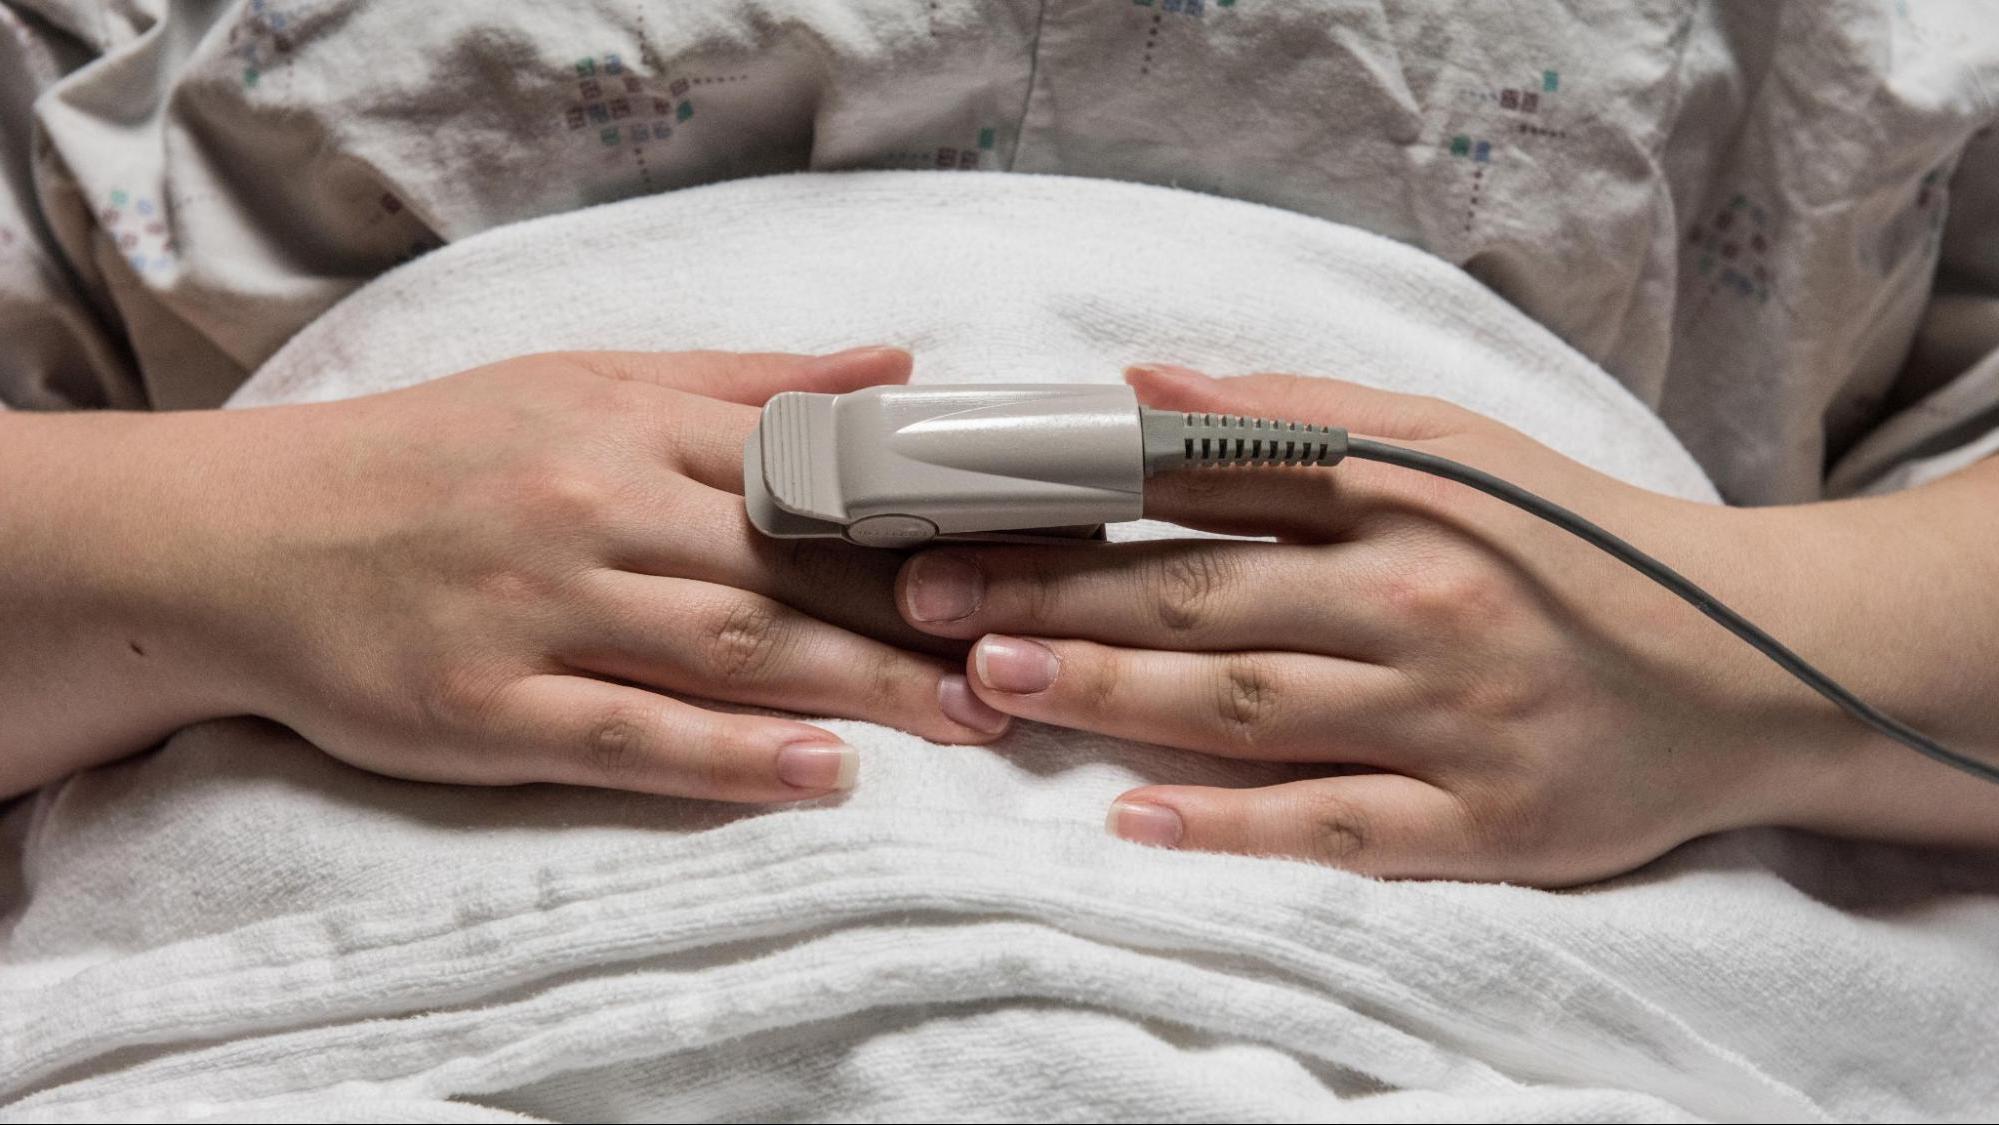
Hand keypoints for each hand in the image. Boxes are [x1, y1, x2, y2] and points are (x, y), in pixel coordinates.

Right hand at [161, 348, 1007, 802]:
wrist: (243, 537)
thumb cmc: (432, 457)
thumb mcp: (583, 383)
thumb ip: (744, 384)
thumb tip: (892, 366)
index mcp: (625, 421)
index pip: (808, 471)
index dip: (925, 515)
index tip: (1022, 551)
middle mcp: (590, 505)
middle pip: (789, 567)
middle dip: (918, 616)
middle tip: (1028, 657)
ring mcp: (539, 608)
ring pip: (729, 646)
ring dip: (861, 687)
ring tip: (966, 718)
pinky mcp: (488, 705)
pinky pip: (630, 732)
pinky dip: (731, 755)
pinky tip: (821, 772)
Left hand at [893, 364, 1880, 885]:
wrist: (1745, 666)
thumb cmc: (1574, 545)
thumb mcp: (1457, 443)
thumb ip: (1297, 414)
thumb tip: (1141, 386)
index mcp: (1405, 497)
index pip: (1209, 489)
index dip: (1073, 499)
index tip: (963, 504)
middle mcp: (1419, 604)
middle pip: (1204, 600)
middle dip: (1053, 596)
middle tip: (930, 598)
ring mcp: (1446, 721)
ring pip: (1245, 709)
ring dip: (1108, 694)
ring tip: (992, 680)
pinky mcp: (1479, 823)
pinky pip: (1331, 827)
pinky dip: (1229, 827)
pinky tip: (1130, 820)